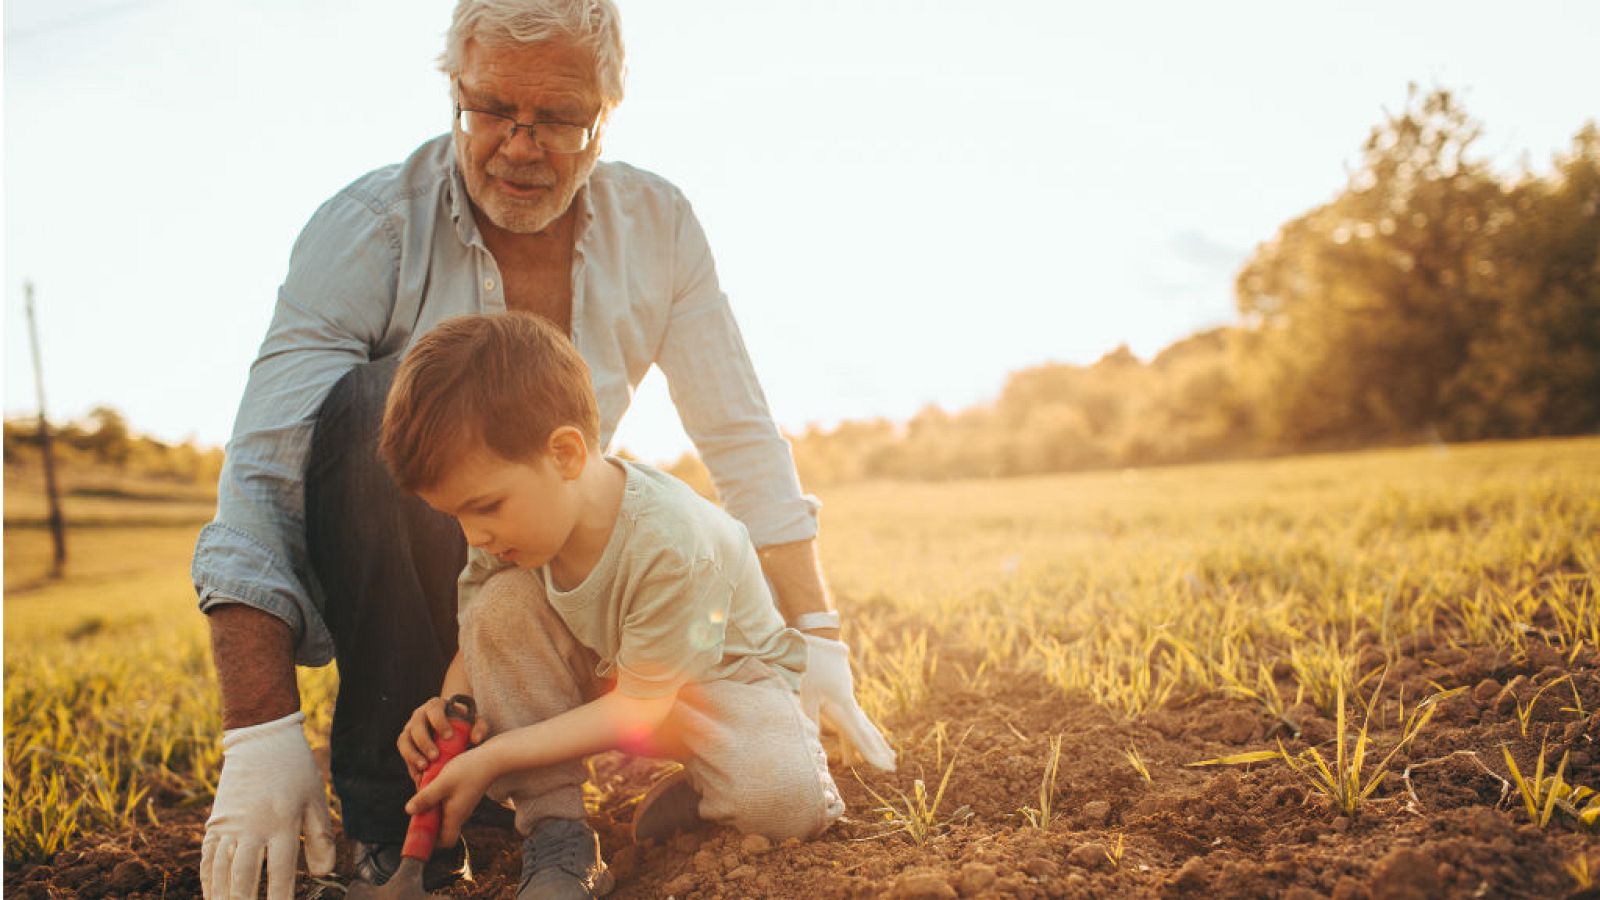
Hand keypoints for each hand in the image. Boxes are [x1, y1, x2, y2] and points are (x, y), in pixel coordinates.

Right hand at [201, 711, 335, 899]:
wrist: (261, 739)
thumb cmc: (295, 769)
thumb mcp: (316, 798)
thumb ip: (321, 836)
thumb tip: (324, 872)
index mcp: (282, 822)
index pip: (279, 871)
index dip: (279, 897)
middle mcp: (252, 826)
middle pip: (244, 876)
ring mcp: (230, 825)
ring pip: (221, 870)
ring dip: (223, 896)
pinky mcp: (215, 821)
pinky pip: (207, 856)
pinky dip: (208, 879)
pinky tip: (211, 895)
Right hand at [398, 696, 488, 781]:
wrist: (451, 724)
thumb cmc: (463, 722)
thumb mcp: (473, 721)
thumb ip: (479, 727)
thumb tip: (476, 739)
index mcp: (435, 706)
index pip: (434, 710)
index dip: (439, 722)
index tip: (449, 736)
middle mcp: (419, 715)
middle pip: (416, 726)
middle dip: (424, 742)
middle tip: (435, 756)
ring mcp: (409, 729)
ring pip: (404, 741)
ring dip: (412, 755)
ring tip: (424, 768)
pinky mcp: (406, 744)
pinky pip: (404, 755)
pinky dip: (411, 767)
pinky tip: (420, 777)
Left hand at [404, 746, 495, 847]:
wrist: (492, 758)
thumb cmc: (469, 770)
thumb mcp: (443, 783)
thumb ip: (426, 797)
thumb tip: (409, 811)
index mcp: (456, 816)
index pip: (446, 842)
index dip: (432, 842)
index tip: (420, 831)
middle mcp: (461, 814)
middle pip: (442, 829)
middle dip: (428, 822)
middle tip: (418, 808)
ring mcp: (463, 805)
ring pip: (444, 814)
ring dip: (432, 808)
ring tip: (425, 792)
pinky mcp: (465, 795)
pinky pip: (448, 804)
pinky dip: (439, 798)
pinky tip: (435, 784)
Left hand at [800, 634, 896, 770]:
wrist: (817, 637)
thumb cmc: (807, 665)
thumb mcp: (803, 693)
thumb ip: (809, 718)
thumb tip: (813, 741)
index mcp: (841, 704)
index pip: (858, 735)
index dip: (871, 753)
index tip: (886, 768)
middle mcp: (849, 701)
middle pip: (867, 729)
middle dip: (879, 749)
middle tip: (893, 765)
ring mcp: (847, 694)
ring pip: (863, 722)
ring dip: (873, 739)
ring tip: (887, 752)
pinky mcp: (842, 689)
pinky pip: (855, 714)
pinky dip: (861, 726)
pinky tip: (863, 731)